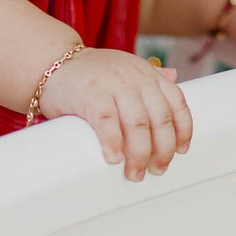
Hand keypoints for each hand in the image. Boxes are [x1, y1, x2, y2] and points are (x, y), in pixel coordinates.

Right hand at [40, 47, 192, 180]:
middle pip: (159, 119)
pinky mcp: (90, 94)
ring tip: (135, 173)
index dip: (182, 130)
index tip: (180, 151)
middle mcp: (135, 77)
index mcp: (147, 74)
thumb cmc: (90, 74)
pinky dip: (113, 143)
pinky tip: (114, 159)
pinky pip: (108, 122)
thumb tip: (174, 77)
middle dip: (162, 150)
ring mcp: (113, 84)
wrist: (53, 62)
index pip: (176, 103)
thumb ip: (147, 77)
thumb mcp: (125, 68)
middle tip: (156, 169)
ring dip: (139, 154)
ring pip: (138, 124)